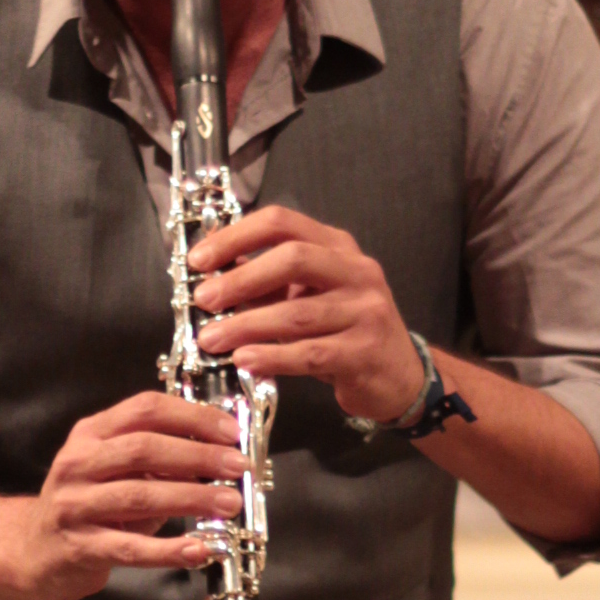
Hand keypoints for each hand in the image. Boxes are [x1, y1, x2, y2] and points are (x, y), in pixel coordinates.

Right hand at [24, 391, 245, 599]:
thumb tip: (218, 455)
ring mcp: (75, 504)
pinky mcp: (79, 546)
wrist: (33, 549)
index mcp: (92, 434)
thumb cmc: (88, 504)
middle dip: (198, 455)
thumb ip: (158, 460)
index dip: (191, 416)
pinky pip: (130, 548)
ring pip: (140, 496)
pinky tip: (198, 550)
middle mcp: (79, 463)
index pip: (145, 410)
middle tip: (238, 467)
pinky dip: (168, 550)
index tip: (230, 431)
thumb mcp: (116, 470)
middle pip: (144, 448)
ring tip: (229, 504)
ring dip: (191, 498)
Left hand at [187, 205, 426, 425]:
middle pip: (293, 259)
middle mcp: (357, 271)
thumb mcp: (309, 296)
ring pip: (298, 313)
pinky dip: (273, 357)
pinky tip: (245, 361)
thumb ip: (268, 282)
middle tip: (204, 300)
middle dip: (241, 279)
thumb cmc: (345, 331)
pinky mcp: (365, 351)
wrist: (400, 376)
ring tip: (211, 339)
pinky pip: (311, 353)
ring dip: (247, 325)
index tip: (199, 260)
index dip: (236, 237)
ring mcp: (366, 310)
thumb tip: (212, 272)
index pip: (282, 223)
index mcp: (337, 247)